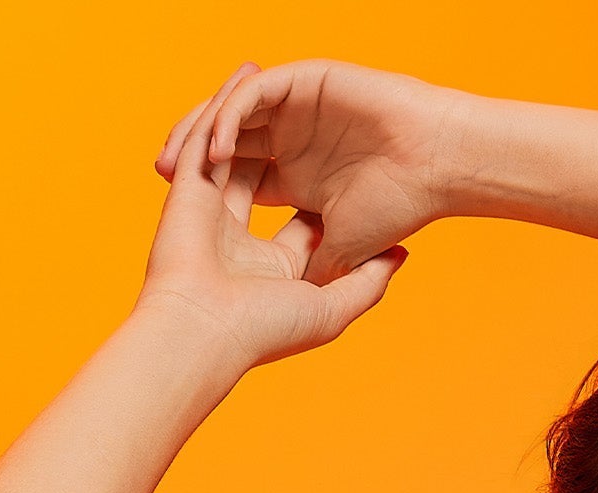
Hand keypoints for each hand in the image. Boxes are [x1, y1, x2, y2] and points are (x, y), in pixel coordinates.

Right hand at [137, 70, 407, 372]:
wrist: (204, 332)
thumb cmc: (265, 329)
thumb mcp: (332, 308)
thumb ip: (368, 280)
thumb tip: (400, 254)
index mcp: (276, 264)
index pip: (303, 213)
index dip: (325, 185)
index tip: (355, 160)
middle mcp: (243, 236)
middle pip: (268, 172)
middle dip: (284, 138)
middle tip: (313, 104)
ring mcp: (213, 211)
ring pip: (234, 149)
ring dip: (251, 112)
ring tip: (269, 73)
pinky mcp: (188, 191)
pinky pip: (206, 137)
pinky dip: (224, 107)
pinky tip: (246, 78)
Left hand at [156, 60, 454, 286]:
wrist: (435, 163)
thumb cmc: (398, 207)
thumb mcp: (341, 252)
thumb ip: (310, 271)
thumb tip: (285, 304)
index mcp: (293, 180)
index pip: (238, 184)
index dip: (210, 198)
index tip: (185, 222)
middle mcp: (288, 142)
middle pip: (225, 147)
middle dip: (191, 161)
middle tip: (162, 178)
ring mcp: (294, 109)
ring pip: (232, 116)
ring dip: (201, 134)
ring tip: (175, 158)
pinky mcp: (303, 81)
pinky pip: (254, 95)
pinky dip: (232, 115)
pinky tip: (217, 144)